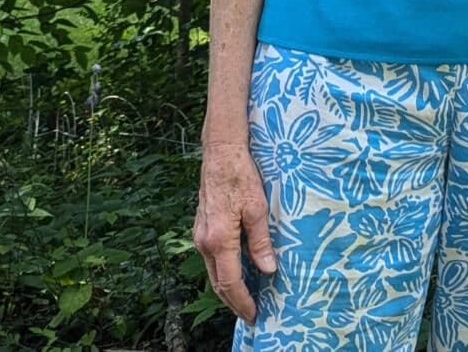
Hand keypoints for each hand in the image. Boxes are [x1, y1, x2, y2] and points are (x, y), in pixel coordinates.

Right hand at [194, 141, 276, 323]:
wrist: (220, 152)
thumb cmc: (240, 176)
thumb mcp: (258, 209)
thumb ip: (261, 242)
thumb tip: (268, 270)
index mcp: (219, 240)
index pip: (230, 282)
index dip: (242, 301)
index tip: (254, 314)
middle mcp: (204, 241)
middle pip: (217, 282)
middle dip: (233, 302)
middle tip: (250, 314)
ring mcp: (200, 235)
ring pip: (213, 271)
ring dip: (228, 288)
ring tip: (246, 299)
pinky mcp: (202, 228)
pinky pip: (212, 258)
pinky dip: (224, 271)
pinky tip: (238, 273)